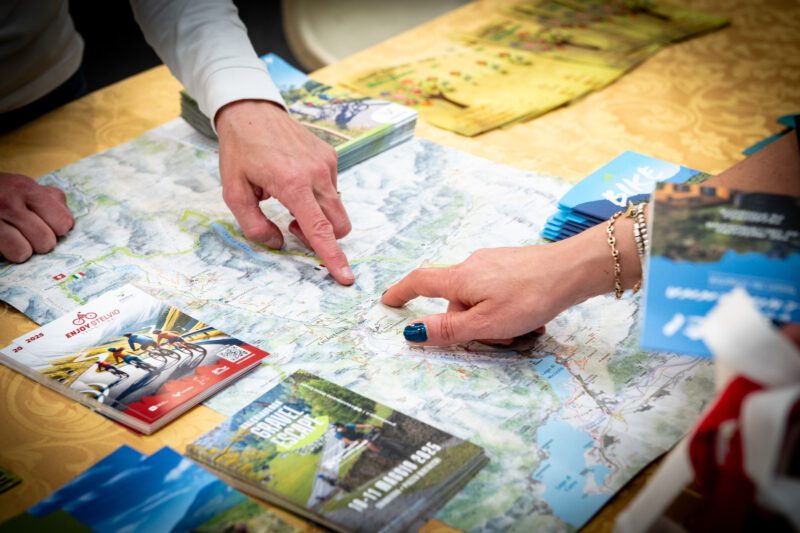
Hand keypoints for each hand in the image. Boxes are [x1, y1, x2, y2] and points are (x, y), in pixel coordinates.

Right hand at [0, 172, 73, 262]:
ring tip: (11, 241)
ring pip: (23, 253)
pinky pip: (3, 256)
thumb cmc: (0, 192)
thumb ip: (49, 199)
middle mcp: (9, 203)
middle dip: (39, 243)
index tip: (47, 226)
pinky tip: (0, 245)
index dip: (57, 229)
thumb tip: (68, 222)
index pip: (63, 223)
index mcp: (27, 189)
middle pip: (45, 242)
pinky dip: (2, 254)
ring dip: (19, 252)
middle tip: (27, 235)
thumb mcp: (23, 187)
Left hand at [215, 100, 353, 284]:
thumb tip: (278, 243)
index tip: (346, 276)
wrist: (252, 112)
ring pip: (337, 209)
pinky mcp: (330, 156)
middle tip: (292, 226)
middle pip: (338, 224)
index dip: (333, 256)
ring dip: (319, 217)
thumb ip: (254, 225)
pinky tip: (296, 181)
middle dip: (321, 236)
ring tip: (290, 201)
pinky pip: (332, 189)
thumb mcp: (233, 192)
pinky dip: (318, 196)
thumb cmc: (240, 151)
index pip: (320, 229)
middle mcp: (316, 173)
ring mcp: (327, 163)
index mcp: (292, 184)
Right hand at [381, 220, 641, 345]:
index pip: (420, 282)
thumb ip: (449, 330)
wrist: (573, 269)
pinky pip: (498, 291)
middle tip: (501, 340)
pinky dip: (507, 309)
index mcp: (460, 279)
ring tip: (524, 331)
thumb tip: (412, 332)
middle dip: (472, 324)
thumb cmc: (529, 297)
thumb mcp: (486, 323)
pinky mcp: (512, 264)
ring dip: (494, 320)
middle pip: (457, 300)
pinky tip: (531, 317)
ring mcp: (493, 262)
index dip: (401, 292)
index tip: (387, 301)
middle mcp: (472, 265)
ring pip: (480, 298)